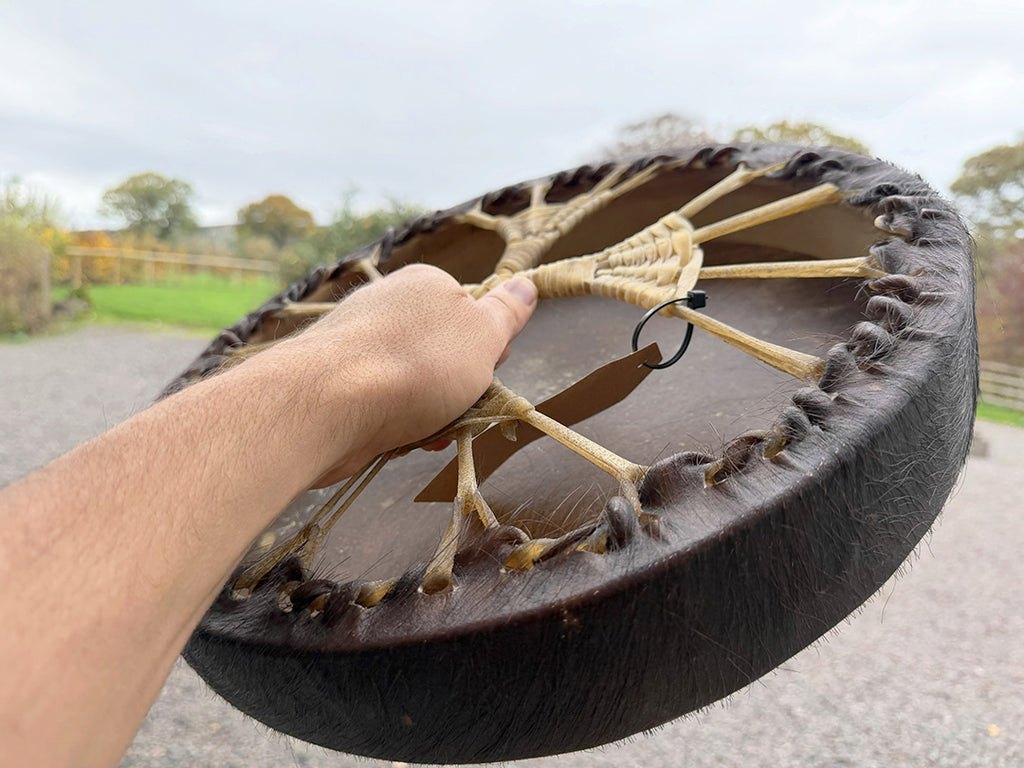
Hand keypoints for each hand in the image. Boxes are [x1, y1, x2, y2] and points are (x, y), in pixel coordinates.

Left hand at [270, 264, 536, 485]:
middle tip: (461, 407)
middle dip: (458, 386)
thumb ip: (506, 313)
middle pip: (443, 351)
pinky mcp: (338, 381)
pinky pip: (383, 403)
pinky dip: (397, 423)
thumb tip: (525, 285)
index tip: (488, 371)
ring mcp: (360, 343)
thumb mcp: (482, 336)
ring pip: (414, 383)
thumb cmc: (416, 365)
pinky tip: (401, 440)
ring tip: (429, 431)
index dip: (487, 349)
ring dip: (431, 413)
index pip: (471, 313)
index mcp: (425, 284)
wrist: (328, 404)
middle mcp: (389, 306)